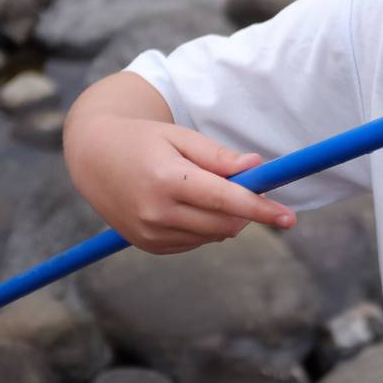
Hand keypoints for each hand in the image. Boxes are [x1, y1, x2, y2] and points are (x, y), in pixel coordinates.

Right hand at [66, 116, 293, 254]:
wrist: (93, 157)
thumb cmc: (144, 140)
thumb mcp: (181, 137)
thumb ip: (218, 156)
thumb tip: (257, 168)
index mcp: (167, 180)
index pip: (225, 200)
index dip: (261, 209)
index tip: (289, 217)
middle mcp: (156, 212)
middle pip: (224, 223)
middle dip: (246, 210)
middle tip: (247, 186)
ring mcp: (150, 233)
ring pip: (213, 235)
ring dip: (226, 217)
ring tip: (205, 188)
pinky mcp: (148, 245)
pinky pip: (195, 242)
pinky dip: (205, 226)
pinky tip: (188, 204)